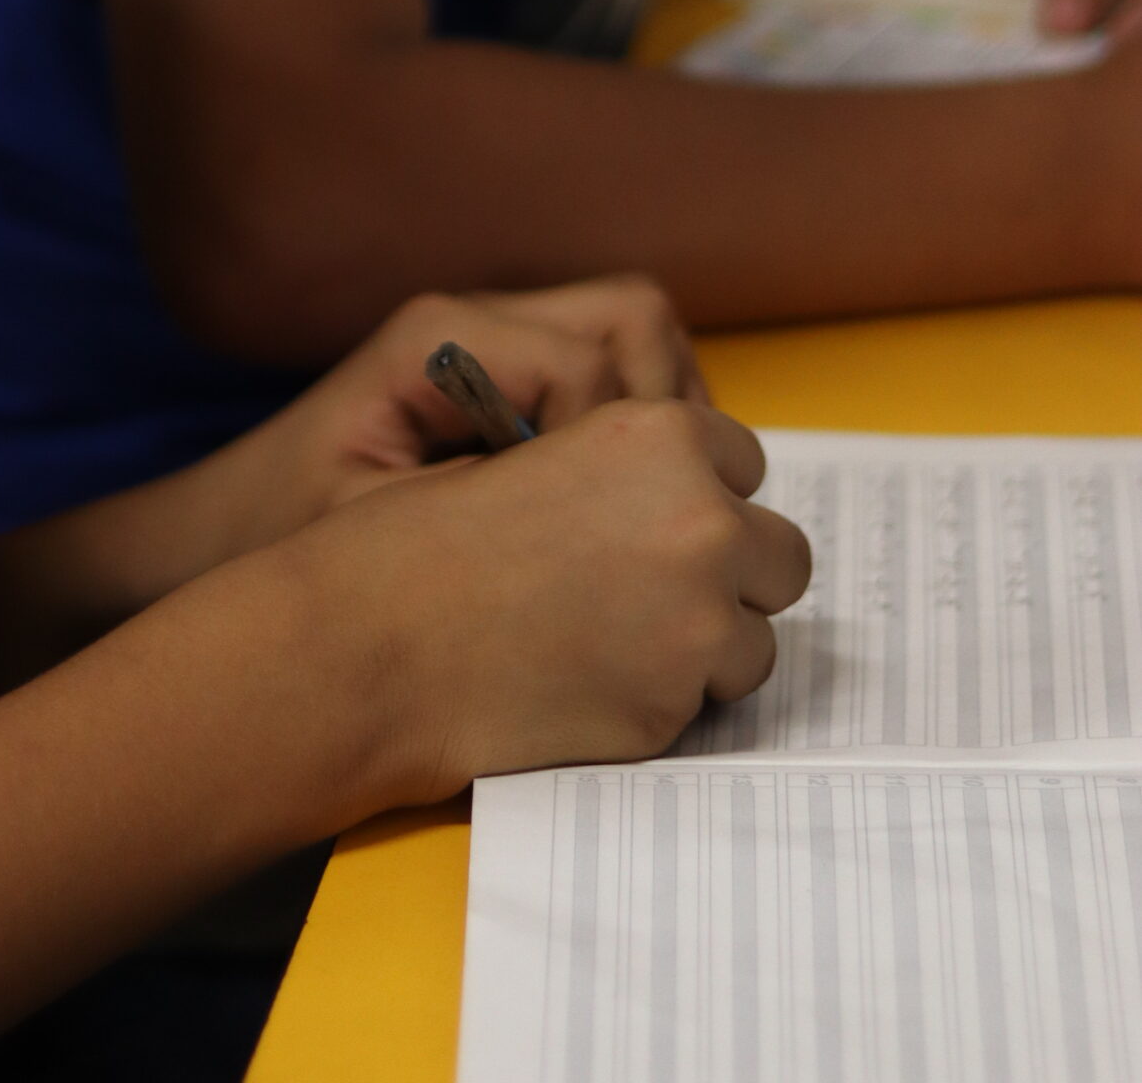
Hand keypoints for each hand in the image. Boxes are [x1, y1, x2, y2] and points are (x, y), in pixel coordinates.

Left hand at [230, 278, 704, 551]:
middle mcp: (474, 318)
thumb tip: (606, 512)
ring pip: (635, 333)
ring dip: (656, 413)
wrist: (221, 538)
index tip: (594, 531)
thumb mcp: (380, 536)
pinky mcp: (502, 367)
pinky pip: (606, 368)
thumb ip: (489, 510)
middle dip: (661, 408)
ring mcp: (493, 335)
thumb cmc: (288, 540)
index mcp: (441, 342)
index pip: (589, 368)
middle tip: (640, 503)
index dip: (613, 451)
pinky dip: (629, 423)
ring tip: (631, 503)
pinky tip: (602, 502)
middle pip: (635, 317)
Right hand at [268, 398, 810, 810]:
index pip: (743, 461)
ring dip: (705, 645)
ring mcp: (697, 625)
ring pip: (754, 642)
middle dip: (733, 573)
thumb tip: (687, 500)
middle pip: (780, 555)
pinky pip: (703, 705)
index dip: (701, 491)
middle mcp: (699, 523)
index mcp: (660, 438)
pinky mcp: (674, 711)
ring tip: (610, 642)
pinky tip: (586, 684)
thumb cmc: (423, 544)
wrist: (368, 648)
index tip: (656, 518)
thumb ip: (625, 471)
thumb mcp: (533, 455)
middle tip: (653, 590)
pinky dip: (662, 698)